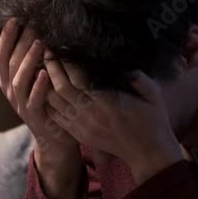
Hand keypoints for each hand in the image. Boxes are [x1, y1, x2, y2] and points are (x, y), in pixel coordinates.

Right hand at [0, 19, 84, 198]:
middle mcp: (10, 92)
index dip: (5, 37)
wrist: (56, 137)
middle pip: (10, 63)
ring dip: (29, 60)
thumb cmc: (49, 102)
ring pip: (18, 80)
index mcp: (8, 81)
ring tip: (40, 43)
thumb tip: (38, 31)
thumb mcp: (37, 80)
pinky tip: (46, 73)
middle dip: (20, 42)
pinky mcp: (34, 117)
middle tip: (32, 25)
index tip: (14, 18)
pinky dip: (39, 86)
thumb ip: (33, 61)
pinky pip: (34, 100)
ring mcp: (21, 105)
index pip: (1, 55)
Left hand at [43, 59, 183, 183]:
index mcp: (108, 102)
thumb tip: (123, 62)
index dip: (67, 62)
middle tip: (47, 51)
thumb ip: (138, 76)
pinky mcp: (80, 135)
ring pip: (54, 103)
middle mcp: (91, 115)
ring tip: (44, 68)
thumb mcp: (153, 94)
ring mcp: (83, 127)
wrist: (148, 153)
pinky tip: (47, 90)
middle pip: (61, 88)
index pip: (80, 79)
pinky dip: (48, 103)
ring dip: (46, 85)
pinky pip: (56, 118)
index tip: (62, 46)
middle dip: (52, 68)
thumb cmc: (153, 120)